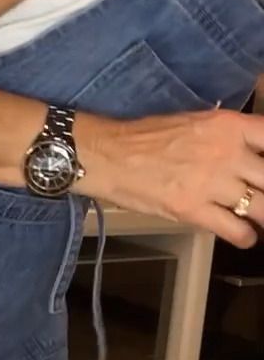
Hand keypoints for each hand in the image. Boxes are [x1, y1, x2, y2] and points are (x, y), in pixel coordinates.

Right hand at [76, 109, 263, 246]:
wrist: (110, 155)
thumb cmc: (149, 138)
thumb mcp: (197, 122)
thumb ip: (228, 136)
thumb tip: (251, 152)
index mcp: (228, 126)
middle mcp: (226, 153)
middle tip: (262, 196)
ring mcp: (212, 183)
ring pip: (262, 207)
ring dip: (262, 216)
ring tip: (258, 218)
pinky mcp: (194, 209)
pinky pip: (237, 230)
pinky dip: (246, 236)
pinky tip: (244, 235)